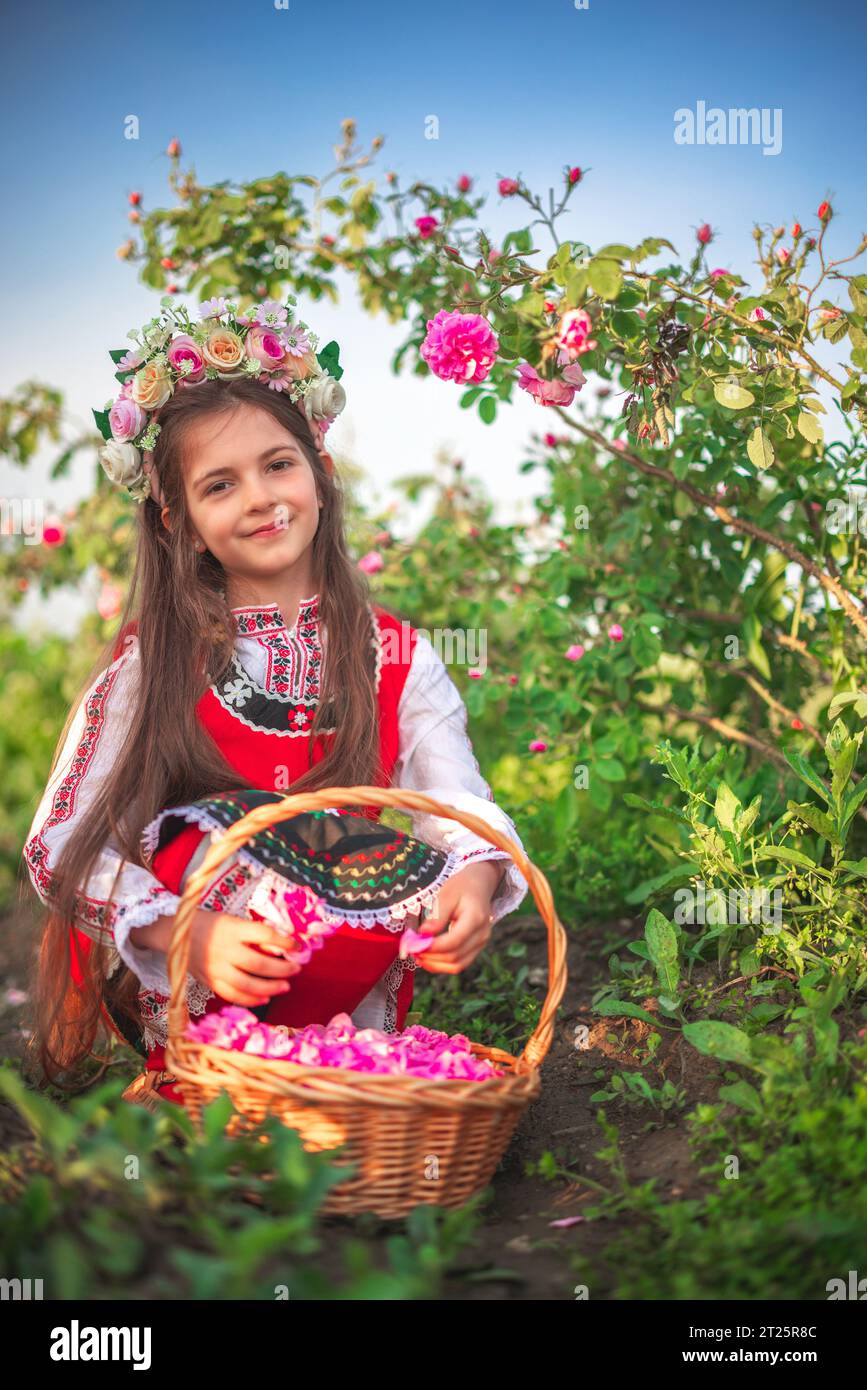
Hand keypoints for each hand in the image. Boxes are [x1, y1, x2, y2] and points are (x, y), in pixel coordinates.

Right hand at [187, 909, 302, 1005]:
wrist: (176, 934)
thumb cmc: (210, 925)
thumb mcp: (232, 921)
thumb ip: (253, 934)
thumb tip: (281, 947)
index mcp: (232, 928)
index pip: (264, 935)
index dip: (285, 942)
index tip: (298, 946)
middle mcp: (224, 949)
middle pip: (259, 964)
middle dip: (282, 969)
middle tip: (296, 970)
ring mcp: (215, 968)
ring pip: (247, 984)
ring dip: (270, 987)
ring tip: (285, 986)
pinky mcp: (209, 982)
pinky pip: (232, 995)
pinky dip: (250, 1000)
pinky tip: (265, 998)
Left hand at [413, 860, 504, 973]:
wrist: (479, 885)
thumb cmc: (462, 887)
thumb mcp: (447, 893)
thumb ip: (437, 915)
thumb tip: (424, 934)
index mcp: (476, 918)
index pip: (454, 941)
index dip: (432, 947)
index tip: (413, 944)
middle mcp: (482, 935)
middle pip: (454, 956)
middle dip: (430, 956)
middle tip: (410, 949)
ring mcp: (480, 944)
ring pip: (457, 965)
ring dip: (434, 964)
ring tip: (417, 954)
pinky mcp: (476, 949)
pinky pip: (459, 964)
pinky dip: (441, 965)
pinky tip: (427, 957)